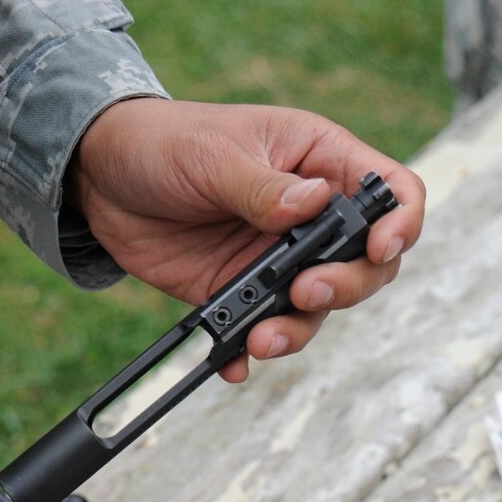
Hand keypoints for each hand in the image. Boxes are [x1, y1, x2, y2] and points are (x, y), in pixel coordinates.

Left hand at [70, 99, 426, 381]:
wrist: (101, 177)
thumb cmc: (165, 142)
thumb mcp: (214, 155)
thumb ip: (264, 187)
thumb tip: (314, 203)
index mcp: (321, 162)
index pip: (391, 192)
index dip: (400, 223)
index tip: (380, 248)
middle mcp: (310, 217)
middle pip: (366, 264)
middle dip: (347, 287)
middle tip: (304, 291)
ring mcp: (278, 259)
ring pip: (317, 308)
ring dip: (297, 329)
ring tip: (262, 338)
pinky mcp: (241, 291)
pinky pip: (262, 329)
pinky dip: (250, 350)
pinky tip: (234, 359)